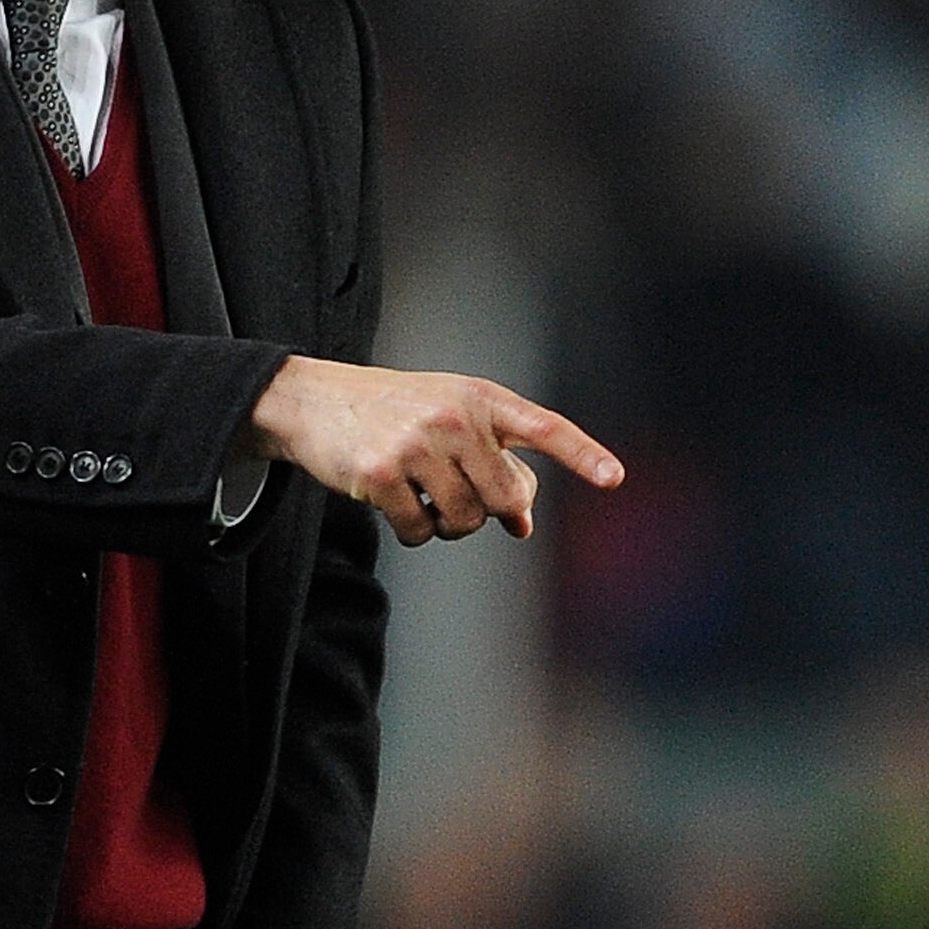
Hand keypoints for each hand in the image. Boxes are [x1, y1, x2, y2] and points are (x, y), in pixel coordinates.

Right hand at [239, 355, 622, 546]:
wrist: (313, 400)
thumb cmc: (394, 412)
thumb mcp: (450, 421)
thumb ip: (493, 462)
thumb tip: (522, 526)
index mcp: (478, 397)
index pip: (542, 427)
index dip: (581, 454)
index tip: (614, 478)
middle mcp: (451, 417)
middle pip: (504, 497)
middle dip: (490, 511)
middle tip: (464, 498)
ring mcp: (415, 445)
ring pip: (464, 520)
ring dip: (448, 524)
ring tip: (424, 496)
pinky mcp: (380, 475)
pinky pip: (420, 532)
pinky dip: (412, 530)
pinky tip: (393, 502)